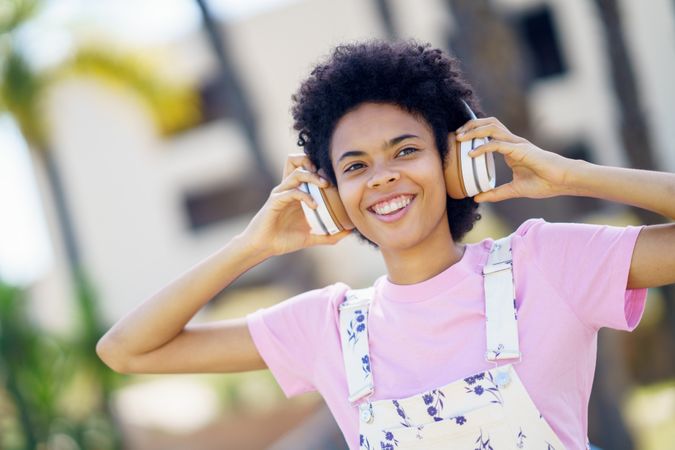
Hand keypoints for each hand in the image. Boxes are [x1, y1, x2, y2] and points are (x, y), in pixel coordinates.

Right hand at [242, 153, 350, 255]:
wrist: (265, 247)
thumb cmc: (285, 240)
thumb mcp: (312, 237)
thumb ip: (330, 234)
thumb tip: (350, 232)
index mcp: (296, 192)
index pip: (305, 168)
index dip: (319, 166)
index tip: (335, 177)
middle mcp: (288, 188)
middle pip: (296, 161)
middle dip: (313, 163)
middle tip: (328, 178)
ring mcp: (281, 192)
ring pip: (296, 173)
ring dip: (312, 176)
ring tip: (325, 185)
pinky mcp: (275, 200)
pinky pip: (291, 191)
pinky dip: (305, 196)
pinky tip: (314, 206)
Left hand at [455, 117, 574, 201]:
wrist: (563, 182)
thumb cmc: (544, 183)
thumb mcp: (514, 190)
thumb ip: (495, 193)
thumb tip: (477, 198)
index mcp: (511, 149)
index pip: (489, 133)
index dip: (474, 133)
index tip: (459, 140)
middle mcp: (513, 142)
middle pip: (489, 124)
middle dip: (471, 126)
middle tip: (456, 135)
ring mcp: (517, 144)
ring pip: (492, 128)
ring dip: (474, 130)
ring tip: (461, 138)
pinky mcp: (521, 149)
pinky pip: (498, 144)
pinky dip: (483, 147)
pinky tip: (472, 154)